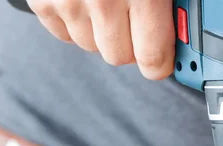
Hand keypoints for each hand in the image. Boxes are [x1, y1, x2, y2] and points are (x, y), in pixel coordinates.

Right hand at [28, 0, 174, 78]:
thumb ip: (168, 9)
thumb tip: (182, 42)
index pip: (153, 59)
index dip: (160, 62)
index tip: (163, 60)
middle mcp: (105, 0)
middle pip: (120, 57)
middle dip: (129, 43)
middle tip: (133, 17)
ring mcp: (69, 1)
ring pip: (91, 47)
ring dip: (100, 32)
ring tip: (105, 0)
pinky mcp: (41, 1)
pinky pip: (63, 34)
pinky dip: (74, 22)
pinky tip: (83, 0)